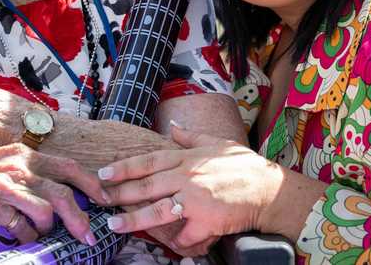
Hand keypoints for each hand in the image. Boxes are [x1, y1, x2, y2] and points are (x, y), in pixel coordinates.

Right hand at [0, 141, 107, 244]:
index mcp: (20, 154)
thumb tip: (44, 185)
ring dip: (50, 229)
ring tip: (45, 237)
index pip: (68, 167)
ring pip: (46, 211)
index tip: (106, 200)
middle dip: (81, 218)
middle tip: (89, 237)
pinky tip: (20, 239)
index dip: (92, 185)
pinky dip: (25, 236)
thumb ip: (18, 168)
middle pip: (64, 193)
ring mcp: (1, 186)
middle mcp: (15, 167)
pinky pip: (19, 226)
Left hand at [98, 123, 281, 250]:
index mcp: (186, 158)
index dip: (124, 167)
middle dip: (120, 193)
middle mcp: (187, 176)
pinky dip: (177, 242)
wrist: (270, 189)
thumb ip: (190, 136)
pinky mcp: (208, 220)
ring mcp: (196, 199)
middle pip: (146, 186)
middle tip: (100, 199)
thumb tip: (171, 125)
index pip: (148, 161)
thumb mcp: (217, 142)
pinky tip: (171, 245)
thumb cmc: (245, 165)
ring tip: (115, 225)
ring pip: (158, 211)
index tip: (104, 173)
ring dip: (134, 220)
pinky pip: (185, 234)